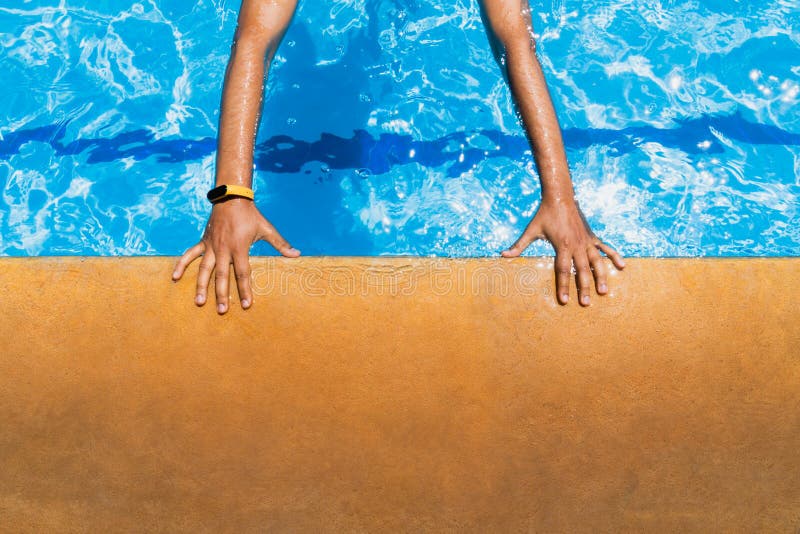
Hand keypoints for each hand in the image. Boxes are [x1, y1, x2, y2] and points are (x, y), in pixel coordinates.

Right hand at [171, 198, 299, 313]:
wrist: (231, 198)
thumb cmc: (250, 215)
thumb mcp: (267, 229)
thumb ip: (280, 244)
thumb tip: (296, 254)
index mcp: (239, 248)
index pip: (242, 273)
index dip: (244, 290)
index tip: (246, 305)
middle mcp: (223, 249)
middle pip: (221, 276)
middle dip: (222, 294)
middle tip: (222, 311)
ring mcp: (211, 246)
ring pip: (204, 269)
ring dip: (201, 286)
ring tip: (199, 302)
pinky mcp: (203, 241)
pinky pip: (190, 254)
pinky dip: (182, 265)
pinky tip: (175, 277)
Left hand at [502, 197, 624, 305]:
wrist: (560, 197)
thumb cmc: (544, 214)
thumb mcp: (531, 230)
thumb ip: (519, 245)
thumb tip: (503, 255)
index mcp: (562, 246)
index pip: (563, 270)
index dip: (563, 286)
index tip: (564, 301)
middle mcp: (577, 245)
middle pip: (582, 271)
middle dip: (584, 288)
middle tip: (586, 304)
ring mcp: (587, 241)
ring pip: (597, 262)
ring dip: (601, 277)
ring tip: (604, 292)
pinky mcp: (592, 236)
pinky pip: (605, 248)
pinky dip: (614, 256)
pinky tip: (622, 266)